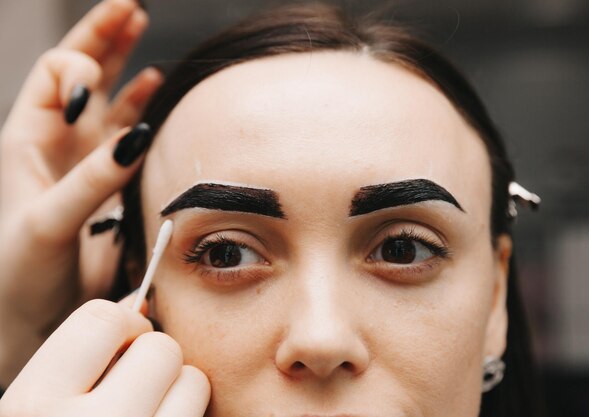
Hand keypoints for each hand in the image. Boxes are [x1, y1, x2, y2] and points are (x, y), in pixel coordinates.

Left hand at [0, 0, 162, 384]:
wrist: (34, 315)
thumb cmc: (21, 273)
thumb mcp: (49, 221)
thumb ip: (90, 180)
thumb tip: (134, 136)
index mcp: (28, 141)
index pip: (51, 76)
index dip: (75, 63)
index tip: (92, 78)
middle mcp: (58, 143)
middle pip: (79, 73)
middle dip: (103, 35)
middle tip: (128, 3)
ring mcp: (87, 160)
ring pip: (108, 96)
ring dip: (123, 61)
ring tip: (139, 24)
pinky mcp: (111, 182)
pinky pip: (128, 132)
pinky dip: (141, 105)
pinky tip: (152, 84)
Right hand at [0, 298, 209, 415]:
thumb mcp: (36, 411)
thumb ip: (77, 360)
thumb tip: (135, 304)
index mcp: (34, 409)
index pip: (100, 319)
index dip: (120, 325)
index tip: (123, 342)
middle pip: (161, 347)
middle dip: (154, 359)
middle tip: (136, 389)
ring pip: (194, 382)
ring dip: (180, 394)